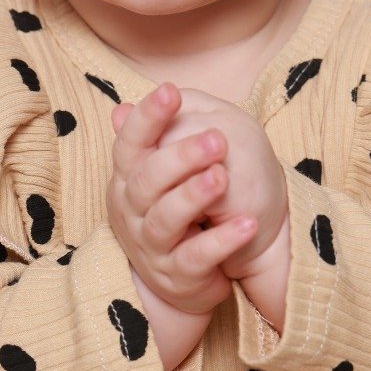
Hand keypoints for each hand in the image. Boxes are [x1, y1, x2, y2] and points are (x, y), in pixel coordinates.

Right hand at [107, 83, 258, 315]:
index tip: (170, 91)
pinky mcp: (178, 276)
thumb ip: (157, 139)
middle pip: (148, 179)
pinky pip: (197, 257)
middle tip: (217, 138)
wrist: (183, 279)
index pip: (129, 144)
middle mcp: (133, 212)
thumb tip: (124, 107)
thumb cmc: (175, 214)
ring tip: (223, 178)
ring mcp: (153, 246)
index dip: (147, 118)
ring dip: (195, 196)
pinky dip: (221, 241)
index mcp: (129, 179)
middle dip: (181, 156)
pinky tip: (246, 223)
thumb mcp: (163, 175)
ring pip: (167, 219)